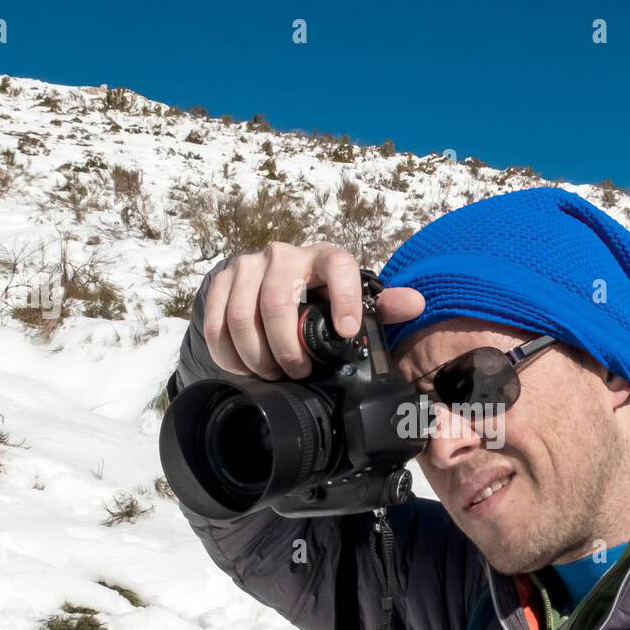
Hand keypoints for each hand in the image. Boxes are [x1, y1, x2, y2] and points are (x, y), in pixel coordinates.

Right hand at [203, 242, 423, 379]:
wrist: (275, 284)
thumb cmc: (323, 299)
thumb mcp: (356, 303)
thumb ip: (384, 307)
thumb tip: (414, 304)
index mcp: (326, 258)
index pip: (339, 267)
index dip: (344, 300)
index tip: (346, 333)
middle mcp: (285, 255)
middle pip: (277, 303)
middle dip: (287, 349)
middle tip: (298, 373)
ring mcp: (248, 265)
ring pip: (241, 316)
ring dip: (256, 356)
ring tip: (272, 374)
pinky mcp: (221, 280)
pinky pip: (215, 321)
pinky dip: (228, 353)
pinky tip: (244, 368)